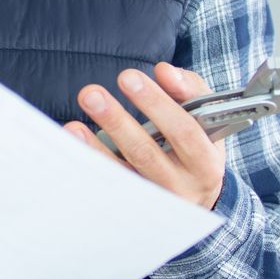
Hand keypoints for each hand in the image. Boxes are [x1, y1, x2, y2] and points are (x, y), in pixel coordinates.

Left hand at [64, 63, 225, 209]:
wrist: (198, 197)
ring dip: (95, 148)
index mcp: (206, 163)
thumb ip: (189, 89)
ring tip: (73, 126)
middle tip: (91, 94)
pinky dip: (90, 164)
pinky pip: (109, 186)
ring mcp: (154, 200)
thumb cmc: (199, 145)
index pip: (184, 130)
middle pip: (146, 153)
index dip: (156, 104)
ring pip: (122, 174)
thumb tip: (164, 71)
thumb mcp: (206, 119)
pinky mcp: (133, 206)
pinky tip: (74, 144)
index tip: (128, 76)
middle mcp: (181, 186)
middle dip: (117, 122)